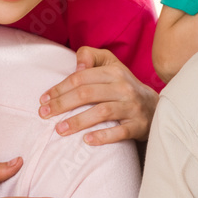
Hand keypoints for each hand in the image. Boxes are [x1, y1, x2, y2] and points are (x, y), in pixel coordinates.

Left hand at [39, 46, 157, 143]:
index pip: (81, 78)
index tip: (43, 100)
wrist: (154, 107)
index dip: (59, 88)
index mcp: (114, 71)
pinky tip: (86, 141)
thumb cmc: (122, 85)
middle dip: (62, 104)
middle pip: (87, 94)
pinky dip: (103, 136)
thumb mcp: (110, 64)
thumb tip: (76, 65)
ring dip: (78, 121)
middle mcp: (123, 87)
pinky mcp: (138, 125)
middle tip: (44, 115)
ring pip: (102, 112)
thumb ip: (90, 56)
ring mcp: (132, 107)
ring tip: (59, 129)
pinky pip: (120, 132)